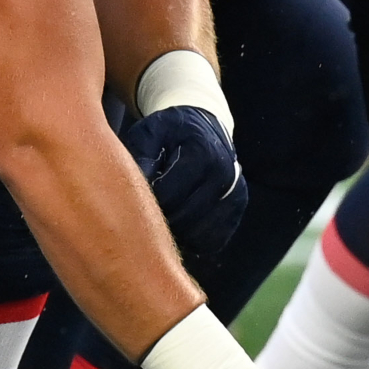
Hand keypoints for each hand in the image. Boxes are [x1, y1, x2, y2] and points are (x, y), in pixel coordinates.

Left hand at [121, 106, 247, 256]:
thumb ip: (141, 157)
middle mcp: (224, 176)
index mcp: (202, 153)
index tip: (133, 199)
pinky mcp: (236, 211)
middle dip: (158, 221)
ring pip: (199, 235)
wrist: (204, 128)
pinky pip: (212, 241)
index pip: (168, 195)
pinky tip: (178, 224)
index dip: (144, 203)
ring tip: (160, 217)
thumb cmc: (171, 132)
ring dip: (176, 234)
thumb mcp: (151, 132)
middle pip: (185, 219)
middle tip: (142, 213)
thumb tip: (132, 188)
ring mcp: (234, 195)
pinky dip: (192, 240)